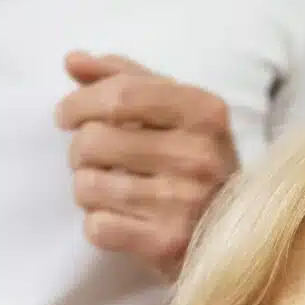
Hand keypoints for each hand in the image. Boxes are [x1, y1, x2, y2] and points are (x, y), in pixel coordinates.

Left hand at [55, 51, 237, 279]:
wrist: (239, 238)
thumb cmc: (200, 166)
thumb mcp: (181, 113)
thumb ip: (129, 80)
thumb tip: (72, 61)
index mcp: (203, 113)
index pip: (122, 95)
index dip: (80, 103)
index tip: (65, 116)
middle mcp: (196, 156)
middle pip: (95, 140)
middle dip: (79, 151)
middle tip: (93, 160)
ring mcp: (182, 202)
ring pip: (88, 185)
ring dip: (88, 189)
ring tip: (110, 192)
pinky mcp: (166, 243)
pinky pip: (98, 227)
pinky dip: (99, 226)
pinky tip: (121, 221)